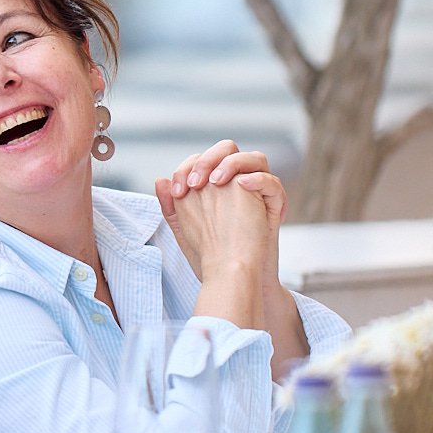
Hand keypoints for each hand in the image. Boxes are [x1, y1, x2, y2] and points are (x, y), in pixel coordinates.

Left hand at [154, 140, 277, 286]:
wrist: (235, 281)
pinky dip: (259, 180)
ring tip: (217, 180)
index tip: (177, 191)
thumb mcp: (185, 231)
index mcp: (215, 188)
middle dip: (210, 158)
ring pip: (256, 159)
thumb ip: (172, 207)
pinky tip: (243, 185)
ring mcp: (256, 195)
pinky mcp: (273, 208)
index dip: (188, 167)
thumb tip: (159, 181)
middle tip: (196, 182)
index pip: (204, 159)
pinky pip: (273, 184)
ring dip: (234, 163)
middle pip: (230, 150)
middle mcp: (236, 186)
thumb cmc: (211, 259)